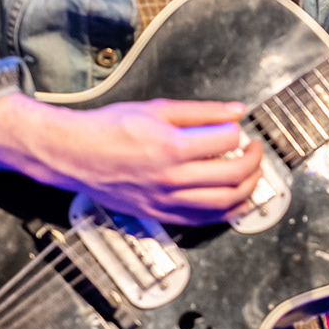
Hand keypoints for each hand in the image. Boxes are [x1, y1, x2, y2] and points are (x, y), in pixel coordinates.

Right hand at [0, 93, 262, 222]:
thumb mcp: (158, 109)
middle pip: (232, 177)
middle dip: (254, 162)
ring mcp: (164, 201)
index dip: (237, 132)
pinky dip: (224, 211)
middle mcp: (171, 179)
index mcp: (172, 147)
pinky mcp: (157, 215)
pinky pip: (201, 220)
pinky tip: (231, 199)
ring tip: (250, 174)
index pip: (226, 141)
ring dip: (246, 189)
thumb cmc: (110, 128)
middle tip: (254, 150)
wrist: (74, 154)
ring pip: (222, 204)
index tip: (238, 128)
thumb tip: (236, 111)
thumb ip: (201, 111)